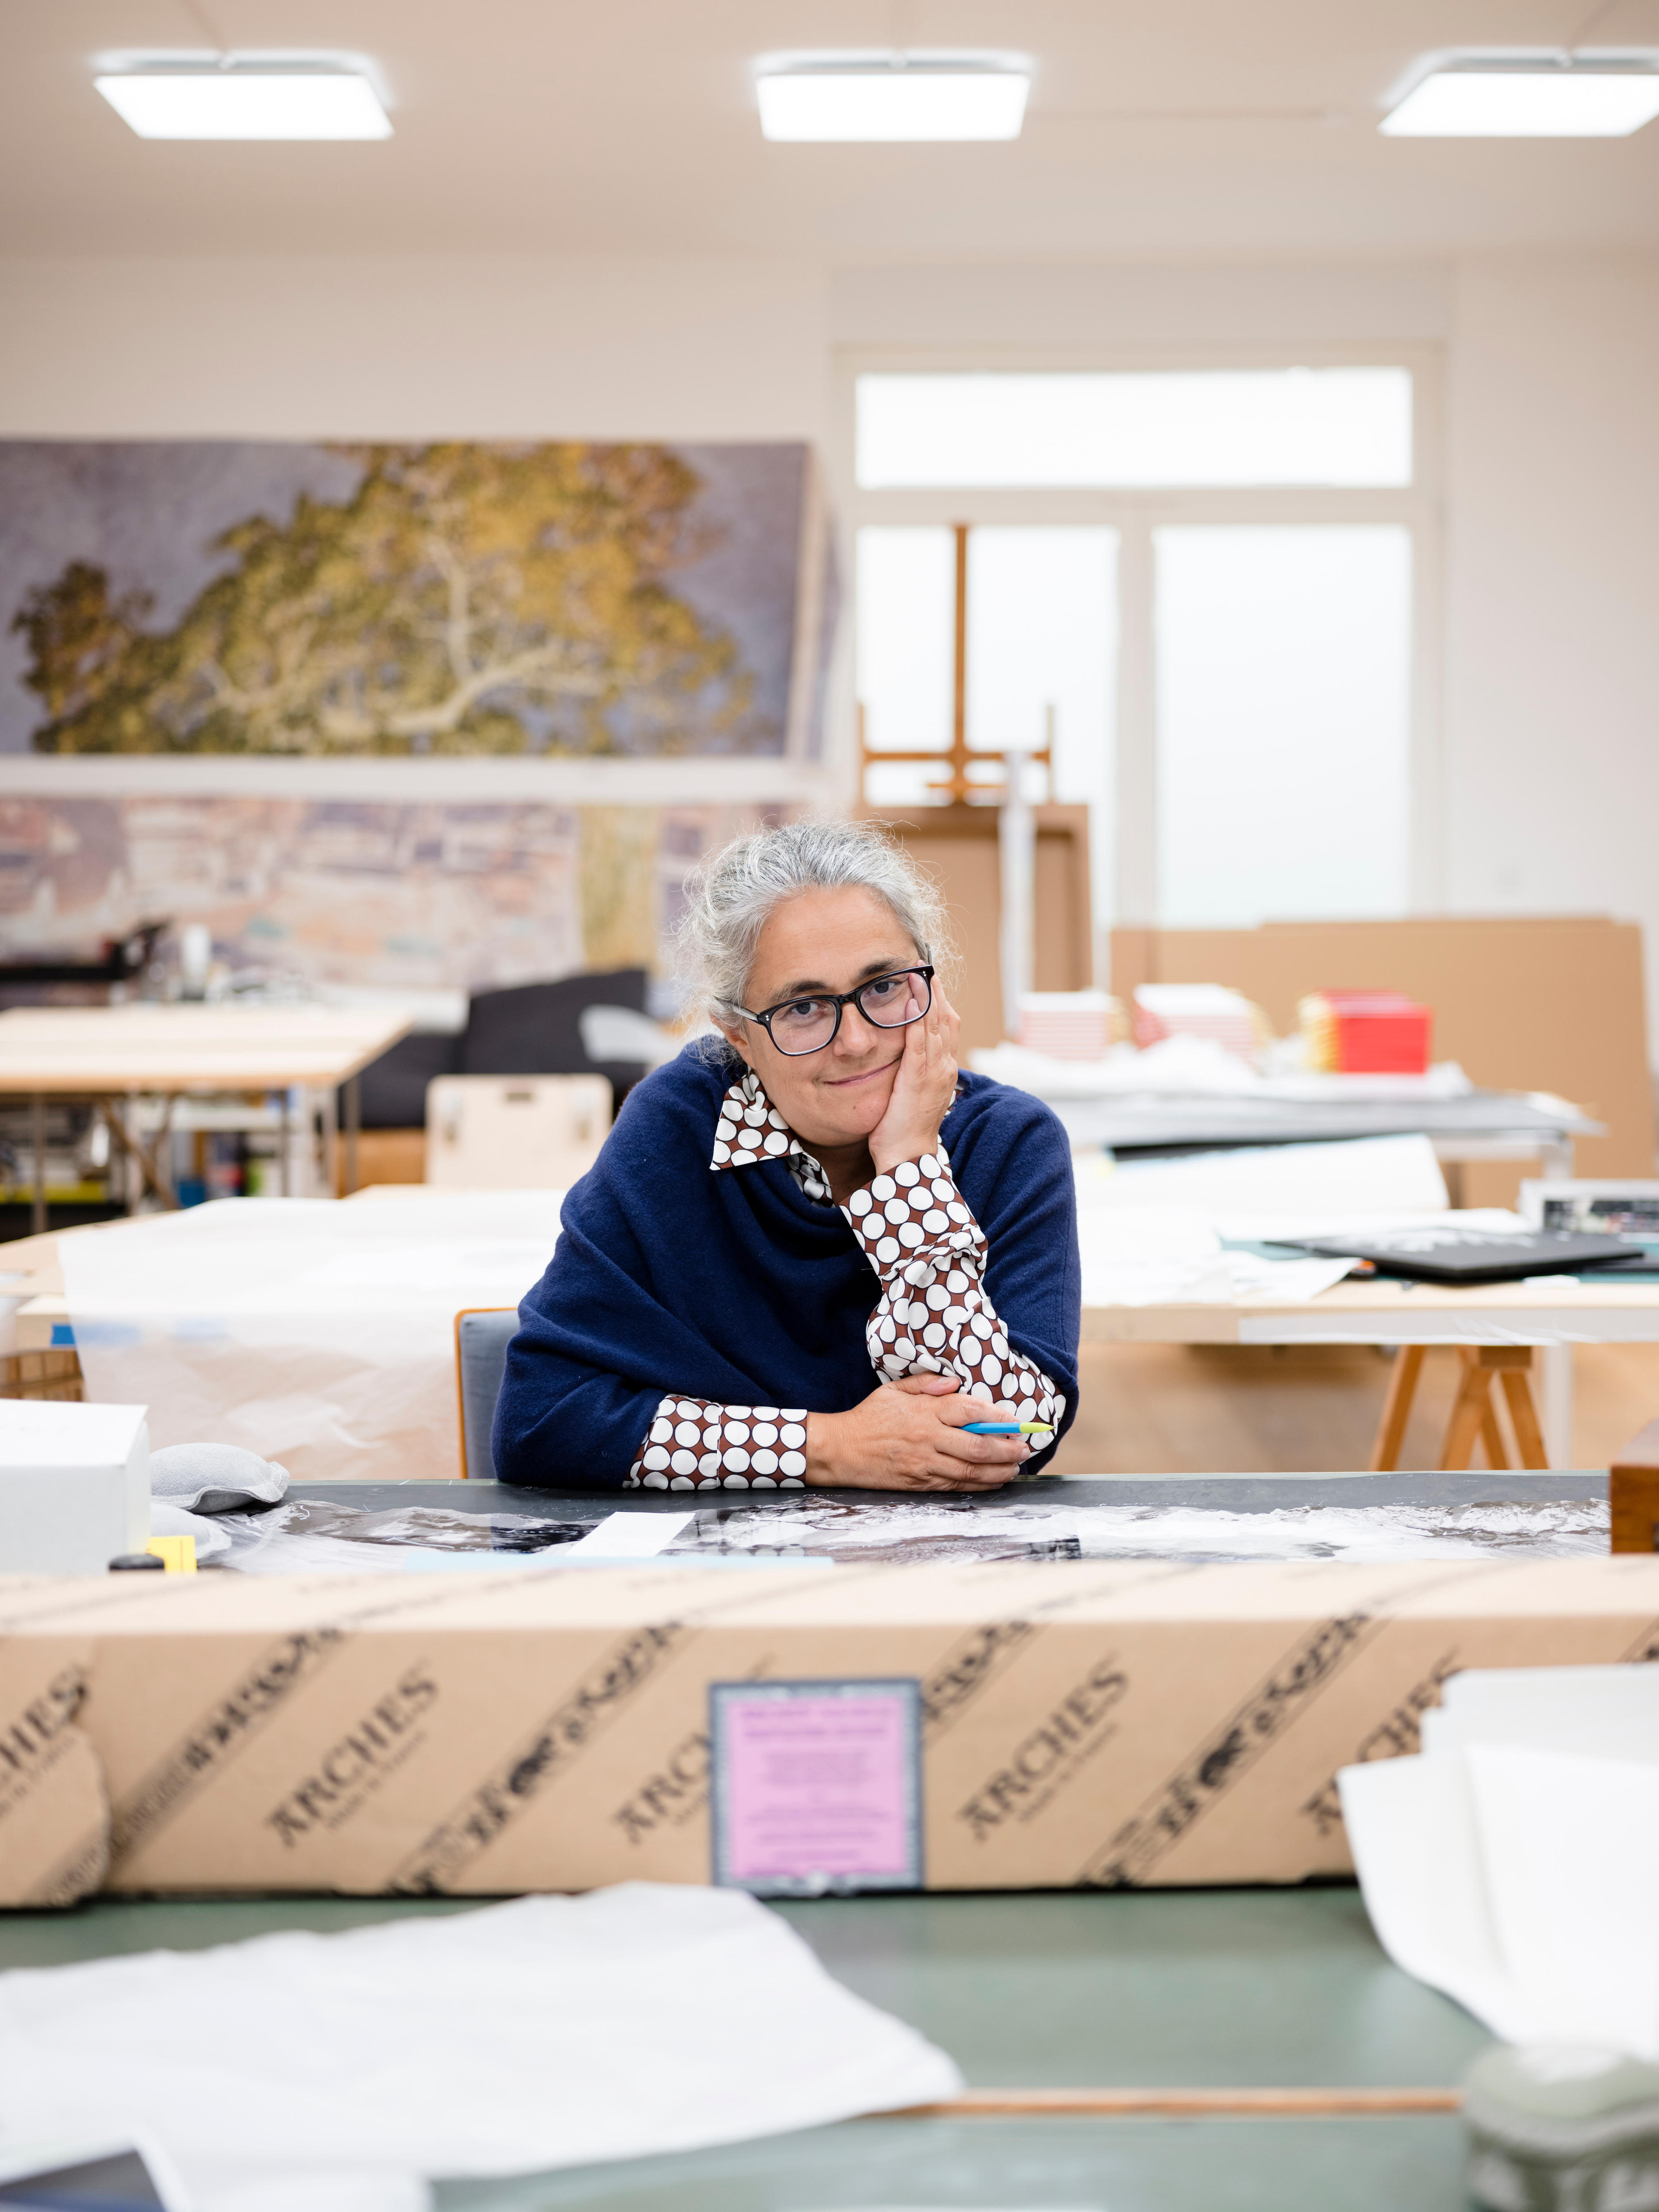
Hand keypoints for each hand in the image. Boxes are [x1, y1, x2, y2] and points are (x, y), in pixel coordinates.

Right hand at [805, 1372, 1031, 1490]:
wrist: (840, 1451)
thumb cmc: (868, 1418)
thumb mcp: (893, 1390)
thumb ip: (925, 1384)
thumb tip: (954, 1383)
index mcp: (924, 1412)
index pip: (969, 1411)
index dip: (996, 1416)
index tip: (1013, 1420)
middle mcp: (928, 1439)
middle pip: (978, 1445)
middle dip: (1007, 1448)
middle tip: (1025, 1448)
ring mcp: (925, 1464)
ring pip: (971, 1470)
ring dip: (999, 1470)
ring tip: (1016, 1467)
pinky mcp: (920, 1483)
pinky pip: (956, 1485)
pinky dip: (979, 1485)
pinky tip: (994, 1481)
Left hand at [867, 981, 959, 1174]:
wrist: (907, 1156)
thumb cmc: (904, 1129)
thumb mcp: (912, 1093)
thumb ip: (913, 1071)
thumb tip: (904, 1054)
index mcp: (944, 1070)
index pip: (946, 1027)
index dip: (939, 1002)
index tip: (929, 980)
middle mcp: (944, 1067)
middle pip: (945, 1020)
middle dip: (935, 992)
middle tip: (925, 967)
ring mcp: (934, 1073)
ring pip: (934, 1026)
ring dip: (926, 997)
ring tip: (918, 972)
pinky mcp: (918, 1079)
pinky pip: (918, 1042)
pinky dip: (917, 1019)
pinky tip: (912, 1000)